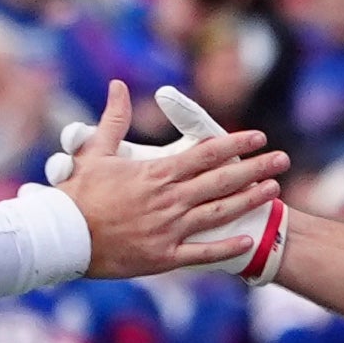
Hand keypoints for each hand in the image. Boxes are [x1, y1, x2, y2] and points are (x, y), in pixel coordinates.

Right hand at [53, 82, 288, 279]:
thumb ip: (113, 119)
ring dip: (249, 201)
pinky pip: (201, 252)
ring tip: (273, 190)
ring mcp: (168, 230)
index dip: (234, 144)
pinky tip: (247, 238)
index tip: (257, 137)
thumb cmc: (75, 194)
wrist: (61, 238)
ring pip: (218, 213)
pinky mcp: (163, 257)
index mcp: (155, 173)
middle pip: (221, 181)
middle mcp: (168, 200)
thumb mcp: (94, 153)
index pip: (204, 154)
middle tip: (282, 159)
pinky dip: (225, 246)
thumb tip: (118, 85)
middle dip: (255, 168)